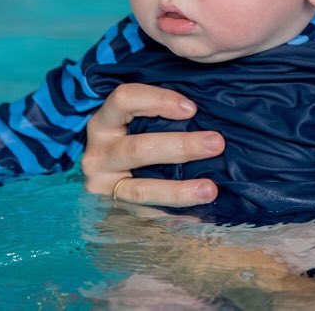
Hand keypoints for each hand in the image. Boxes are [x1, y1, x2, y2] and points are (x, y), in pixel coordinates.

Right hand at [81, 83, 224, 206]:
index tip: (192, 109)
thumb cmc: (129, 137)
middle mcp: (98, 154)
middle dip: (181, 146)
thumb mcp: (132, 121)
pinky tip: (199, 215)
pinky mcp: (113, 211)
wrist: (102, 175)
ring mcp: (103, 186)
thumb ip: (158, 115)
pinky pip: (147, 215)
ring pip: (141, 190)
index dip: (158, 101)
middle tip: (216, 144)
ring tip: (210, 189)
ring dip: (178, 191)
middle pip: (138, 149)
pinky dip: (174, 215)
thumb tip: (201, 114)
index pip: (124, 100)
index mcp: (103, 123)